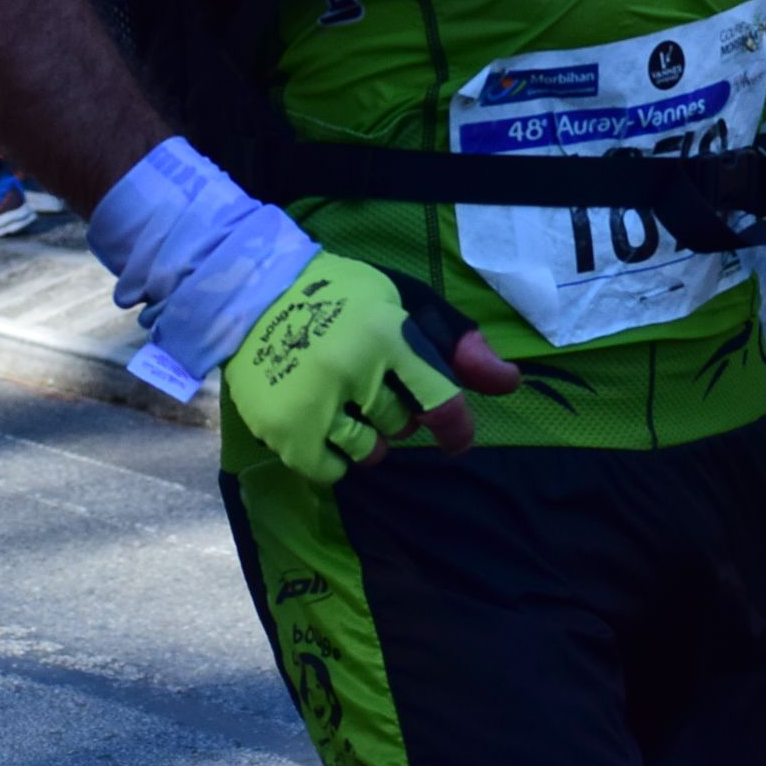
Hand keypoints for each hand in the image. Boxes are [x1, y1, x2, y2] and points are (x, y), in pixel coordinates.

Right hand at [219, 254, 522, 483]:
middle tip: (376, 388)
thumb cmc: (346, 298)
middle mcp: (351, 369)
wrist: (257, 296)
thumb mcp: (410, 303)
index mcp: (388, 334)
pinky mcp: (281, 426)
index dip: (456, 427)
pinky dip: (336, 460)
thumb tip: (509, 383)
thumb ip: (459, 344)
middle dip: (400, 414)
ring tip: (352, 409)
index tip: (458, 439)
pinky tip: (330, 432)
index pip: (440, 399)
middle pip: (402, 425)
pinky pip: (328, 470)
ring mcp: (313, 400)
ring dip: (369, 439)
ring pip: (368, 450)